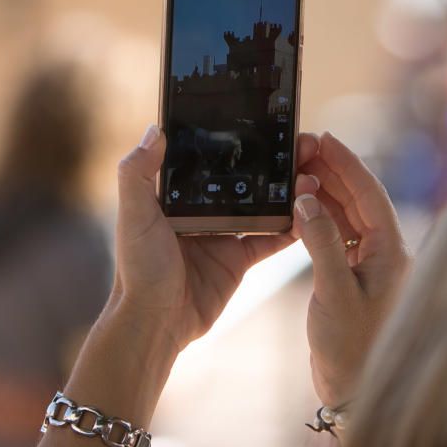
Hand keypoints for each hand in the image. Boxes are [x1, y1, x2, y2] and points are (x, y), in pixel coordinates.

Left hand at [112, 125, 320, 350]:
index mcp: (179, 194)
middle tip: (303, 145)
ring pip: (262, 204)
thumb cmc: (139, 269)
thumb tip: (154, 129)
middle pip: (244, 178)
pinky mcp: (239, 258)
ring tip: (312, 174)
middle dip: (273, 161)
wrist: (156, 322)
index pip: (214, 158)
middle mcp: (203, 210)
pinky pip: (270, 239)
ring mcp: (223, 234)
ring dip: (287, 190)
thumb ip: (137, 173)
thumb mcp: (134, 215)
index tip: (267, 124)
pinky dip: (291, 228)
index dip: (239, 140)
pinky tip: (312, 214)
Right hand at [296, 132, 410, 406]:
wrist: (351, 389)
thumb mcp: (334, 292)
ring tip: (297, 170)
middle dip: (332, 171)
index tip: (323, 138)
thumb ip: (321, 243)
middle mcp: (385, 252)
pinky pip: (337, 234)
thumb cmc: (351, 347)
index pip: (369, 193)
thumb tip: (306, 198)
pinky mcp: (353, 275)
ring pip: (347, 214)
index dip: (346, 163)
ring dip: (324, 192)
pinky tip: (299, 206)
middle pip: (359, 198)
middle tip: (302, 147)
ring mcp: (370, 263)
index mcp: (391, 251)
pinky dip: (319, 217)